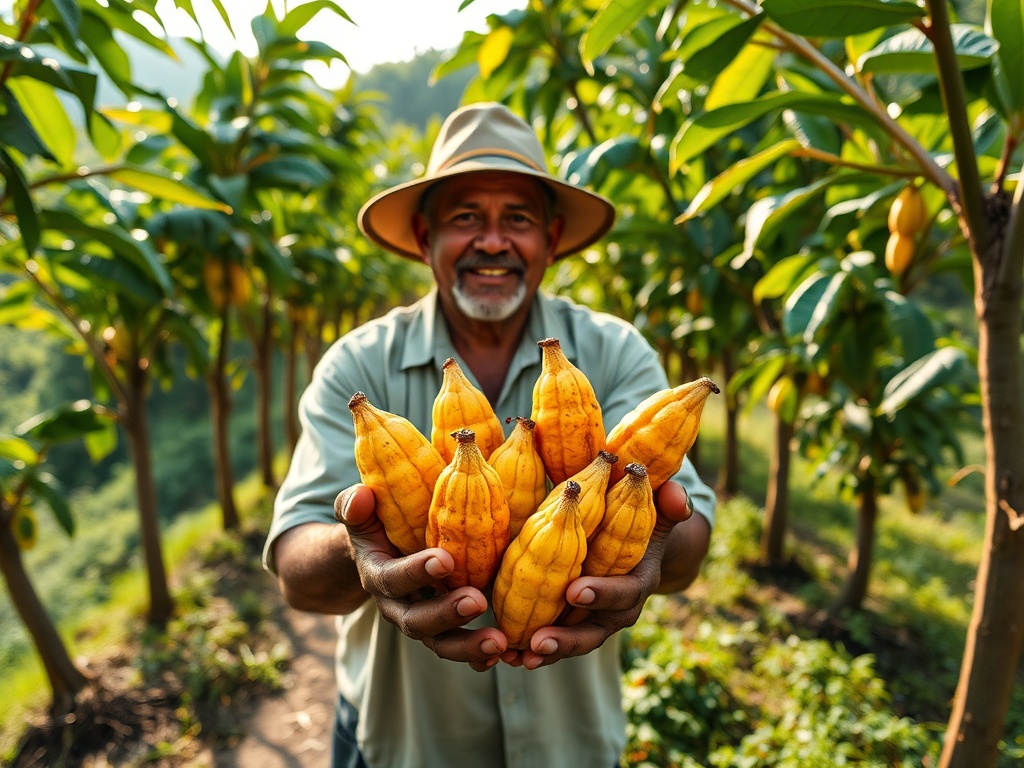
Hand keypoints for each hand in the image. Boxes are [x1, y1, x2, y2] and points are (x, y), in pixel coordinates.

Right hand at [333, 484, 507, 671]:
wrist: (379, 551)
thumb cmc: (376, 523)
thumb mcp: (360, 511)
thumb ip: (354, 505)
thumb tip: (362, 497)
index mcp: (377, 575)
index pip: (393, 578)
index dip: (416, 572)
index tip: (445, 560)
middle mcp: (396, 606)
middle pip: (416, 621)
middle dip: (446, 613)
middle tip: (476, 601)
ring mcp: (420, 620)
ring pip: (440, 642)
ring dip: (468, 645)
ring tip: (498, 643)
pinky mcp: (443, 629)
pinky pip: (457, 649)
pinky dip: (478, 656)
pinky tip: (501, 653)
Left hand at [506, 481, 695, 669]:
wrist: (639, 546)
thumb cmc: (644, 520)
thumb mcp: (659, 510)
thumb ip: (668, 503)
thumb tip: (677, 495)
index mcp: (638, 580)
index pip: (624, 592)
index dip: (602, 593)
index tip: (575, 590)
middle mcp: (617, 608)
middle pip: (595, 631)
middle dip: (568, 639)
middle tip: (539, 642)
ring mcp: (594, 619)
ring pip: (573, 642)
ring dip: (547, 652)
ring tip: (519, 658)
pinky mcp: (573, 621)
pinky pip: (556, 641)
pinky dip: (534, 651)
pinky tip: (509, 656)